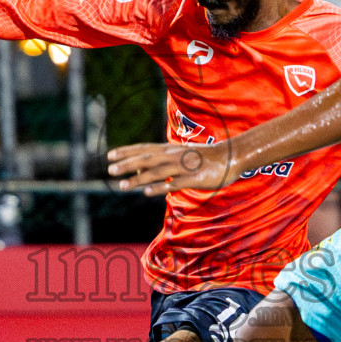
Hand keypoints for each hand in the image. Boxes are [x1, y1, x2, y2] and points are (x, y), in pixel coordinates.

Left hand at [107, 141, 235, 195]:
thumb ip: (163, 161)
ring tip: (122, 186)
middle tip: (110, 170)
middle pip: (146, 159)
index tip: (110, 156)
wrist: (230, 157)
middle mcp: (174, 155)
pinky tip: (147, 193)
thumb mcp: (181, 156)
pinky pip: (174, 183)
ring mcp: (184, 166)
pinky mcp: (194, 178)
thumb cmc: (204, 158)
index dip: (127, 152)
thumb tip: (142, 169)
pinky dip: (160, 187)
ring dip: (138, 178)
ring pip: (157, 172)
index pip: (144, 149)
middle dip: (127, 164)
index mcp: (170, 149)